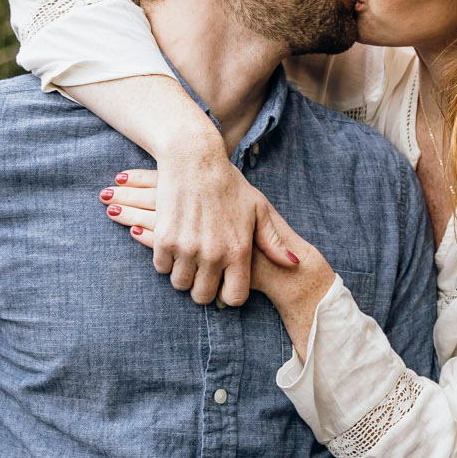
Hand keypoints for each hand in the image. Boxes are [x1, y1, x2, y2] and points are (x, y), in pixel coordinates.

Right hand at [101, 158, 301, 305]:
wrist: (195, 160)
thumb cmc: (229, 183)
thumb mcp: (258, 209)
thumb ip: (273, 241)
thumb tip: (294, 264)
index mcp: (238, 251)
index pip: (234, 298)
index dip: (228, 293)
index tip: (224, 282)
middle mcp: (213, 255)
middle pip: (203, 296)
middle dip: (203, 287)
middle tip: (202, 271)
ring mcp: (187, 249)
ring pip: (180, 284)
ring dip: (183, 274)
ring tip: (189, 256)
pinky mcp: (165, 240)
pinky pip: (162, 267)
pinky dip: (166, 259)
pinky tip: (175, 244)